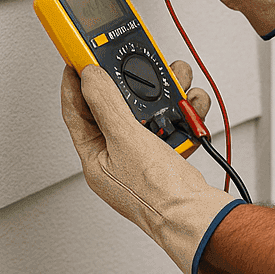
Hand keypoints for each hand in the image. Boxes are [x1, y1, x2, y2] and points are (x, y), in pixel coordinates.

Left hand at [61, 61, 240, 273]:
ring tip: (177, 87)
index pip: (76, 112)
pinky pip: (175, 122)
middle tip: (140, 65)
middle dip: (134, 83)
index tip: (78, 57)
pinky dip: (185, 111)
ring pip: (151, 111)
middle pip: (118, 106)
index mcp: (95, 158)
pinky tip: (191, 110)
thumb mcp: (125, 139)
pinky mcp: (171, 155)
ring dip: (167, 95)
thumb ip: (106, 104)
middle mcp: (118, 157)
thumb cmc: (158, 195)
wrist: (199, 216)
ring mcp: (146, 156)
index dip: (75, 82)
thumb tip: (90, 76)